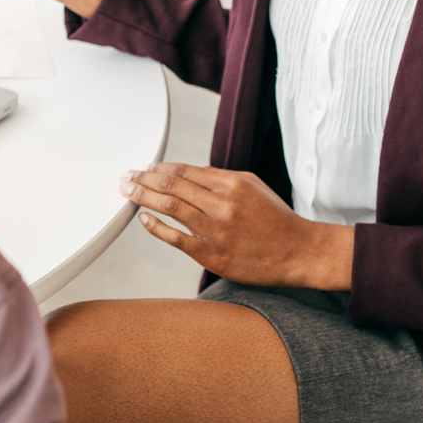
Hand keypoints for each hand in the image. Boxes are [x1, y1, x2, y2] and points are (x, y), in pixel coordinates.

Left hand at [121, 163, 354, 290]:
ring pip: (169, 206)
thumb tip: (188, 173)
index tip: (144, 168)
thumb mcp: (253, 186)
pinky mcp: (211, 254)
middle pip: (171, 185)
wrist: (298, 252)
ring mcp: (215, 229)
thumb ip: (221, 178)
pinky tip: (144, 218)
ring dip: (142, 196)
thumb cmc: (276, 219)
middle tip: (125, 176)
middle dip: (143, 178)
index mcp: (231, 183)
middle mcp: (221, 204)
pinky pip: (175, 238)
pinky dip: (156, 226)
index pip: (185, 171)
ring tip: (126, 191)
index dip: (159, 168)